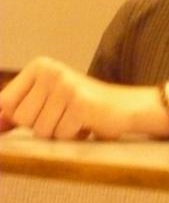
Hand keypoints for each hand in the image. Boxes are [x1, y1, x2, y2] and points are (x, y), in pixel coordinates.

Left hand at [0, 57, 143, 139]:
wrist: (123, 105)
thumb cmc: (80, 105)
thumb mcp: (45, 101)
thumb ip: (15, 111)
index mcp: (40, 66)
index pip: (5, 103)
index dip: (19, 116)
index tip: (44, 110)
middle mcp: (53, 71)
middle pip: (21, 118)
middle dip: (41, 124)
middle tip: (63, 114)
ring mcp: (67, 86)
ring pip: (40, 130)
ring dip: (58, 132)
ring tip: (74, 119)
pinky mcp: (81, 104)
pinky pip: (61, 135)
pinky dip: (74, 136)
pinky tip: (86, 123)